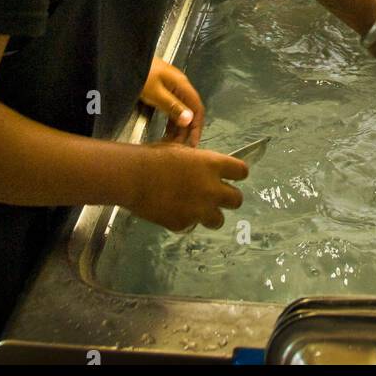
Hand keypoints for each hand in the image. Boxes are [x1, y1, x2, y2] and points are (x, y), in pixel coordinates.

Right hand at [129, 141, 247, 231]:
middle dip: (228, 198)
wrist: (133, 176)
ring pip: (218, 220)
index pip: (241, 171)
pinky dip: (185, 219)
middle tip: (215, 196)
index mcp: (212, 165)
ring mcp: (199, 210)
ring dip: (210, 214)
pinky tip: (172, 211)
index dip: (237, 174)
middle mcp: (211, 189)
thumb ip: (200, 163)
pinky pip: (191, 224)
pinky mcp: (184, 224)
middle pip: (237, 200)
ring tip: (196, 208)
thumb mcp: (182, 151)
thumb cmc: (156, 156)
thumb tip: (206, 169)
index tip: (231, 176)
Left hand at [139, 57, 204, 145]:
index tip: (191, 144)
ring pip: (180, 110)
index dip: (197, 126)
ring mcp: (171, 87)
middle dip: (185, 130)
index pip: (197, 108)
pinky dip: (170, 121)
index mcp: (182, 85)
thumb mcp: (155, 92)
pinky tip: (166, 131)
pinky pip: (172, 107)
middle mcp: (180, 86)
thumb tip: (189, 120)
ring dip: (178, 127)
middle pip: (189, 110)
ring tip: (171, 143)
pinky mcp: (163, 89)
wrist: (125, 59)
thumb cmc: (141, 75)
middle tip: (176, 148)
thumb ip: (172, 106)